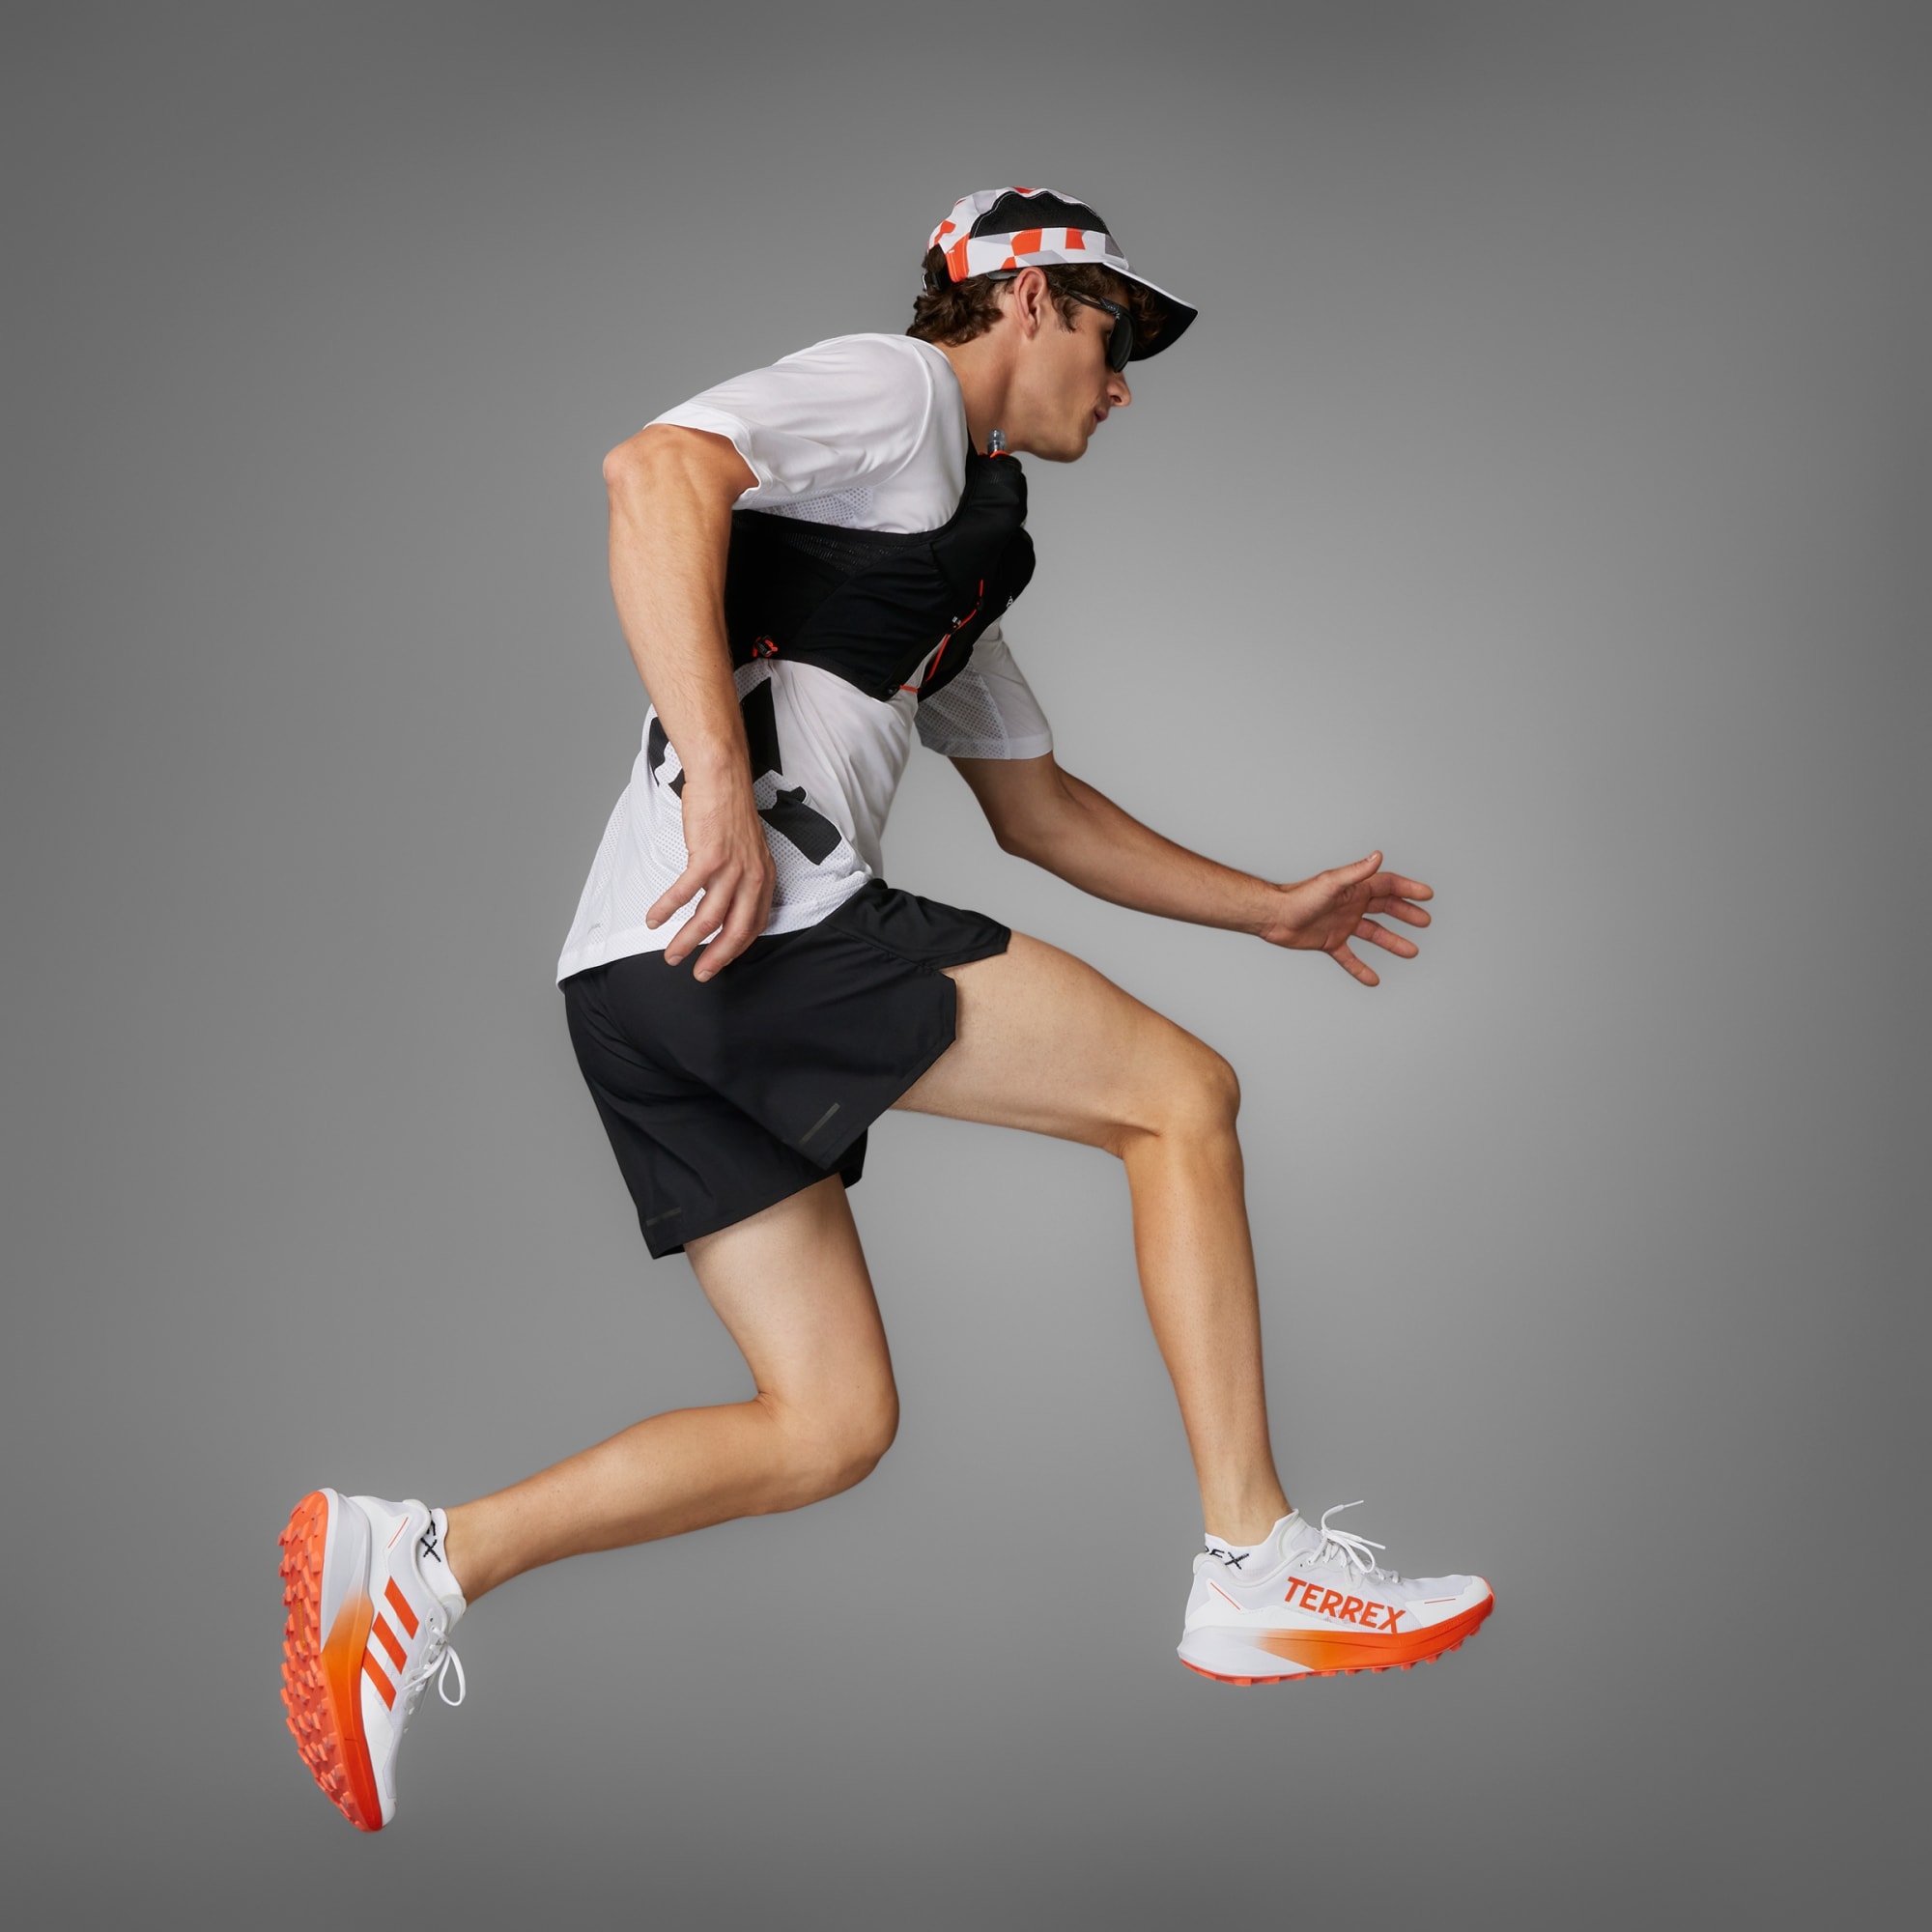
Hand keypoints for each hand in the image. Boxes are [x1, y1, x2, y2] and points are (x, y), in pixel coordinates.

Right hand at [646, 769, 776, 980]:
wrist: (722, 778)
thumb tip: (724, 900)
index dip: (737, 948)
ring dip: (686, 941)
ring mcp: (731, 869)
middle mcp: (752, 877)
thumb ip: (741, 876)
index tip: (721, 961)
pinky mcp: (708, 858)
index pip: (754, 924)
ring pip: (708, 919)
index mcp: (764, 877)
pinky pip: (684, 893)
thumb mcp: (747, 849)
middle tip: (700, 974)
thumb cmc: (729, 810)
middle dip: (715, 958)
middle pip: (735, 930)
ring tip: (671, 954)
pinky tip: (654, 920)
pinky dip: (666, 909)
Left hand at [1257, 851, 1432, 986]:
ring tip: (1411, 952)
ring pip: (1373, 934)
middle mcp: (1350, 905)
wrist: (1273, 917)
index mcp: (1354, 889)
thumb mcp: (1332, 883)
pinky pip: (1349, 957)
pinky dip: (1361, 969)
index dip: (1408, 889)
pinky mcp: (1330, 942)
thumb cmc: (1299, 897)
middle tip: (1424, 922)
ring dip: (1392, 942)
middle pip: (1385, 908)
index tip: (1427, 895)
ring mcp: (1341, 924)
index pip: (1388, 885)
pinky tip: (1373, 980)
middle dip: (1406, 914)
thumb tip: (1378, 856)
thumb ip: (1356, 872)